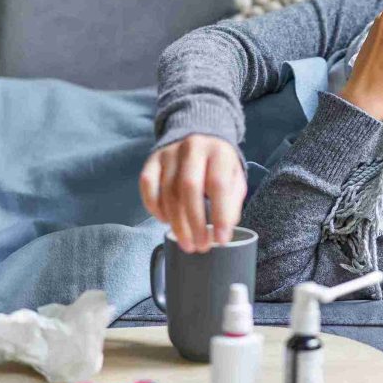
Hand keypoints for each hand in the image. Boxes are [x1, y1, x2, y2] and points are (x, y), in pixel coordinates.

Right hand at [139, 134, 246, 253]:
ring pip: (168, 191)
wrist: (200, 136)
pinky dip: (154, 207)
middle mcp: (193, 148)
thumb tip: (222, 230)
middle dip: (194, 223)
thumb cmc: (219, 165)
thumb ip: (232, 202)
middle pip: (189, 188)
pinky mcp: (152, 159)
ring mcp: (169, 153)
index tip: (221, 239)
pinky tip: (165, 221)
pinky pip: (147, 185)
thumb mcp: (234, 179)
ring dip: (176, 223)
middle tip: (200, 246)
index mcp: (218, 152)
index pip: (218, 184)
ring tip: (187, 242)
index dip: (220, 215)